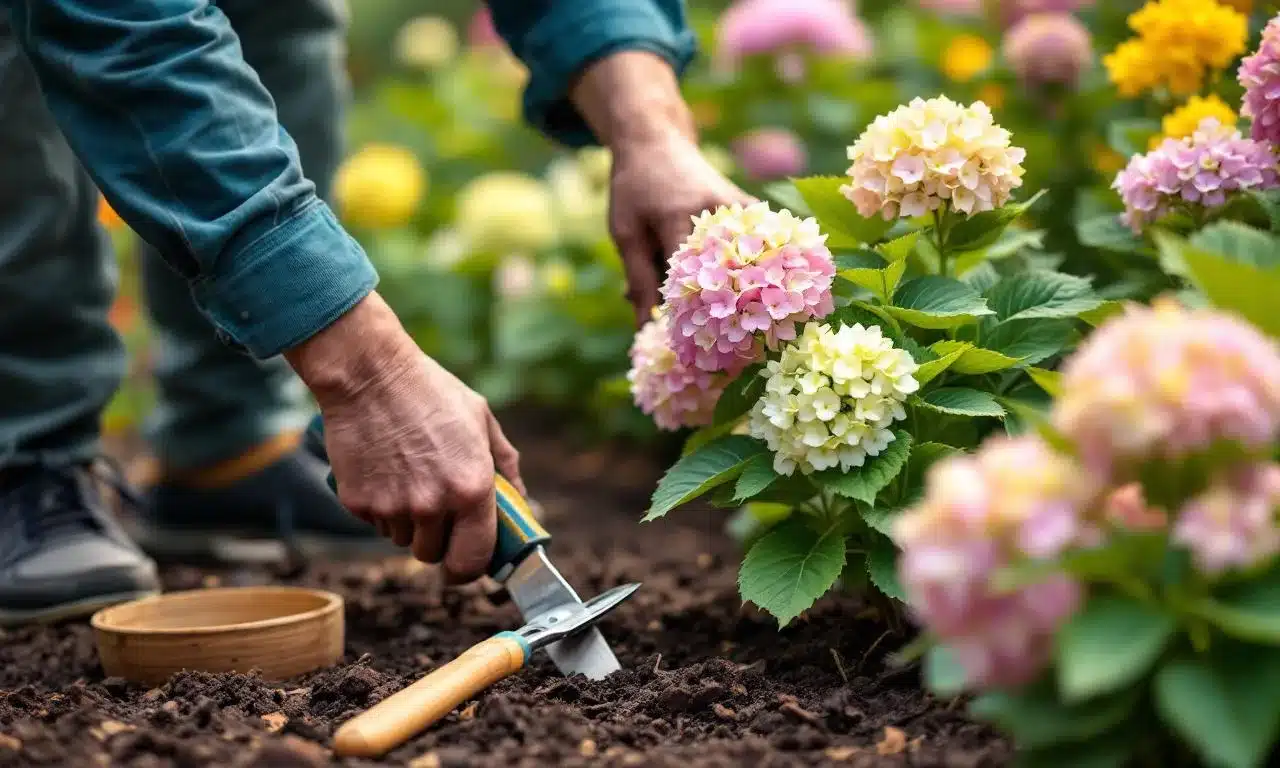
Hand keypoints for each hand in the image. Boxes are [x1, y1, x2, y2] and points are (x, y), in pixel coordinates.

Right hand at [284, 293, 523, 582]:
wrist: (369, 374)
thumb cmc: (430, 392)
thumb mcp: (482, 420)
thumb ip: (505, 465)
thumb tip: (519, 500)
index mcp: (471, 489)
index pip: (473, 560)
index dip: (469, 569)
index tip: (464, 565)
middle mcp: (433, 505)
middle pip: (432, 556)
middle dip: (435, 540)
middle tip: (434, 508)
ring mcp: (392, 507)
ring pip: (402, 540)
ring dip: (407, 522)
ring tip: (407, 477)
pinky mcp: (359, 502)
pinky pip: (374, 522)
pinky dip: (380, 507)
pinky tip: (383, 471)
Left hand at [570, 50, 753, 325]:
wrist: (657, 141)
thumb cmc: (634, 189)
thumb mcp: (625, 233)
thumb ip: (639, 279)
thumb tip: (645, 328)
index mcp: (677, 215)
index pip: (688, 276)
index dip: (690, 313)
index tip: (690, 347)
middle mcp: (715, 211)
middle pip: (727, 273)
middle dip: (727, 313)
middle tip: (728, 351)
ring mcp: (739, 207)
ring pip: (750, 261)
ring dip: (748, 294)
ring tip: (756, 332)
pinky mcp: (752, 208)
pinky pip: (760, 245)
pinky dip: (759, 271)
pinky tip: (765, 298)